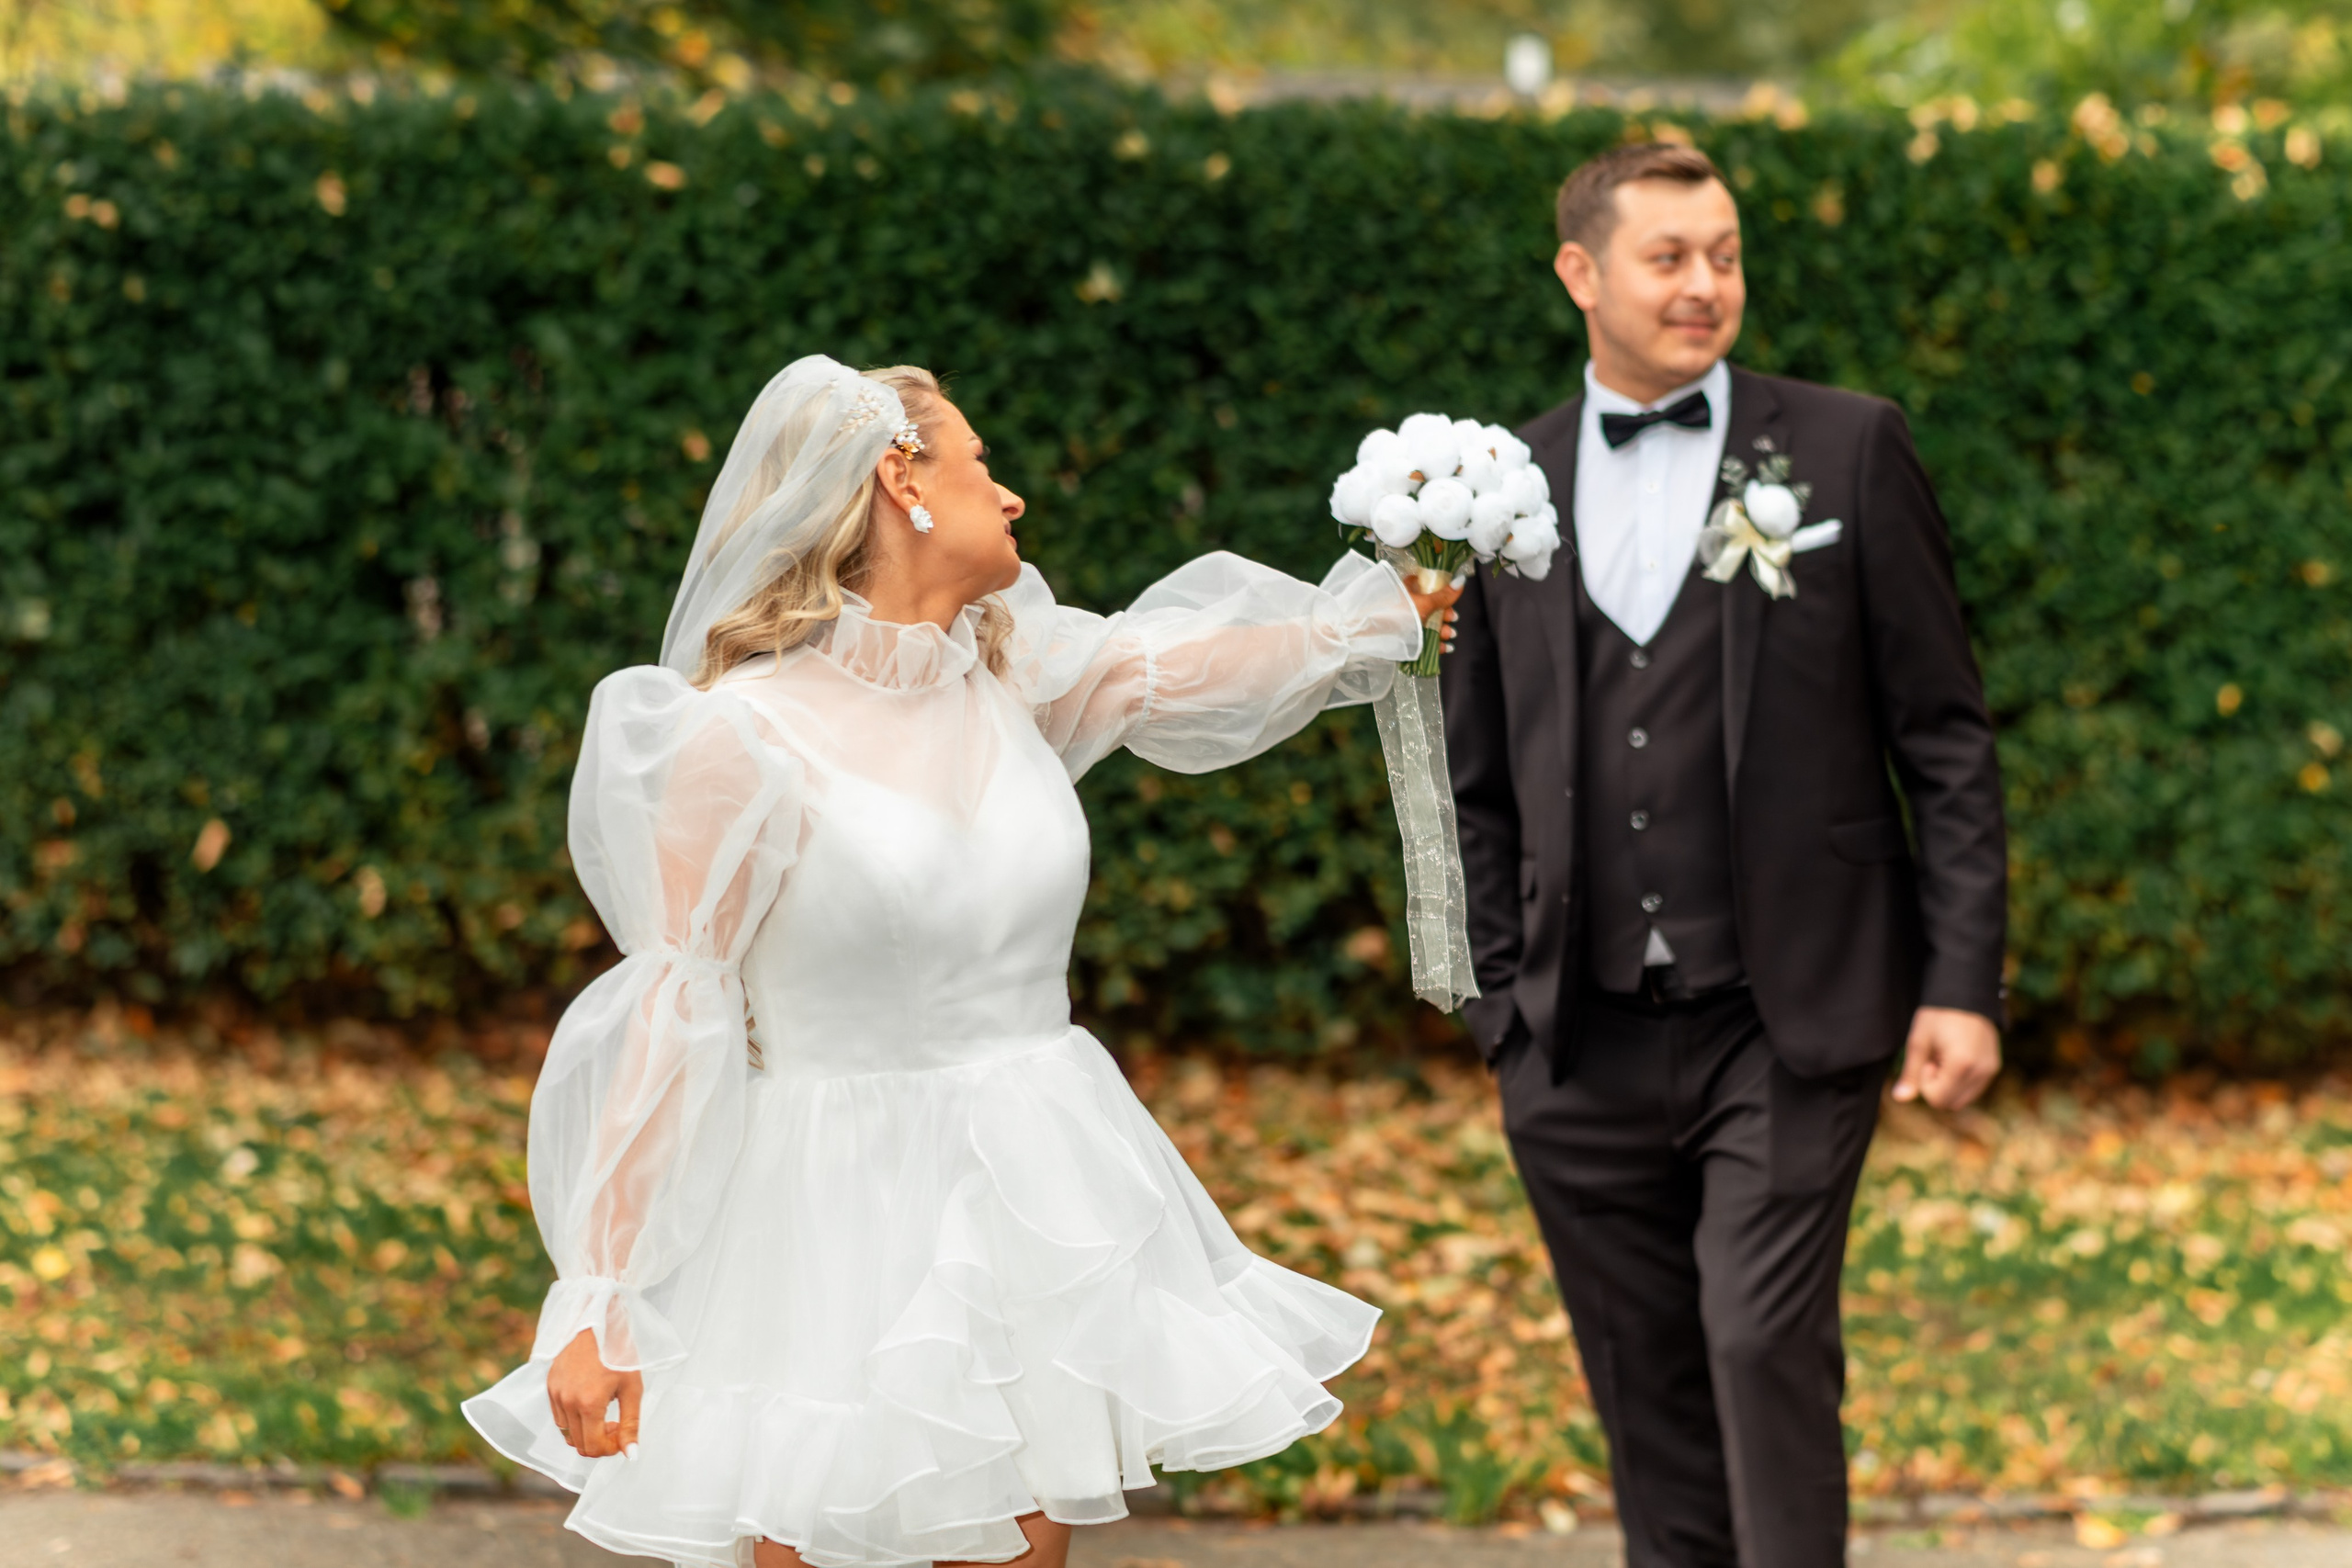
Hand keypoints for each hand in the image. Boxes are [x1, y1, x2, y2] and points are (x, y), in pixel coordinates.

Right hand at [547, 1327, 641, 1459]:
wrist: (598, 1320)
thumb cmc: (619, 1352)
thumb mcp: (632, 1388)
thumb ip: (631, 1425)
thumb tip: (631, 1455)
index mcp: (588, 1404)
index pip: (593, 1448)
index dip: (610, 1448)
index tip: (621, 1432)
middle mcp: (567, 1402)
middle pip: (579, 1445)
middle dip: (600, 1442)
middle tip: (615, 1423)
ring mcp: (555, 1394)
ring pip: (567, 1434)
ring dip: (586, 1432)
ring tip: (603, 1412)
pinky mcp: (549, 1386)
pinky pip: (559, 1417)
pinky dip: (574, 1419)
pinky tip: (589, 1401)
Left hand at [1404, 577, 1462, 652]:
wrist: (1371, 634)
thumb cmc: (1397, 614)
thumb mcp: (1424, 604)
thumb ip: (1443, 596)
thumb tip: (1461, 581)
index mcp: (1408, 588)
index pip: (1426, 583)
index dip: (1440, 590)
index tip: (1450, 598)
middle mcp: (1406, 602)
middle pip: (1430, 606)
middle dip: (1444, 615)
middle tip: (1452, 619)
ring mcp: (1404, 620)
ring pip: (1427, 623)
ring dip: (1442, 629)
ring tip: (1448, 635)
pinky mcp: (1404, 637)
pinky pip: (1422, 638)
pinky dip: (1434, 642)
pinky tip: (1444, 647)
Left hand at [1891, 1006, 2000, 1110]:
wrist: (1965, 994)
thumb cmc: (1938, 1015)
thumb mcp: (1918, 1041)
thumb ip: (1910, 1073)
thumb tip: (1899, 1099)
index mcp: (1962, 1065)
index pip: (1937, 1099)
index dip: (1926, 1082)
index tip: (1928, 1060)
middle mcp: (1981, 1071)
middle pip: (1950, 1104)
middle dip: (1937, 1087)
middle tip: (1936, 1059)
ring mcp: (1990, 1070)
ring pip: (1962, 1099)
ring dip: (1949, 1086)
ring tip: (1946, 1058)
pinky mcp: (1994, 1067)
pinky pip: (1973, 1089)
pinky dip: (1960, 1082)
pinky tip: (1956, 1059)